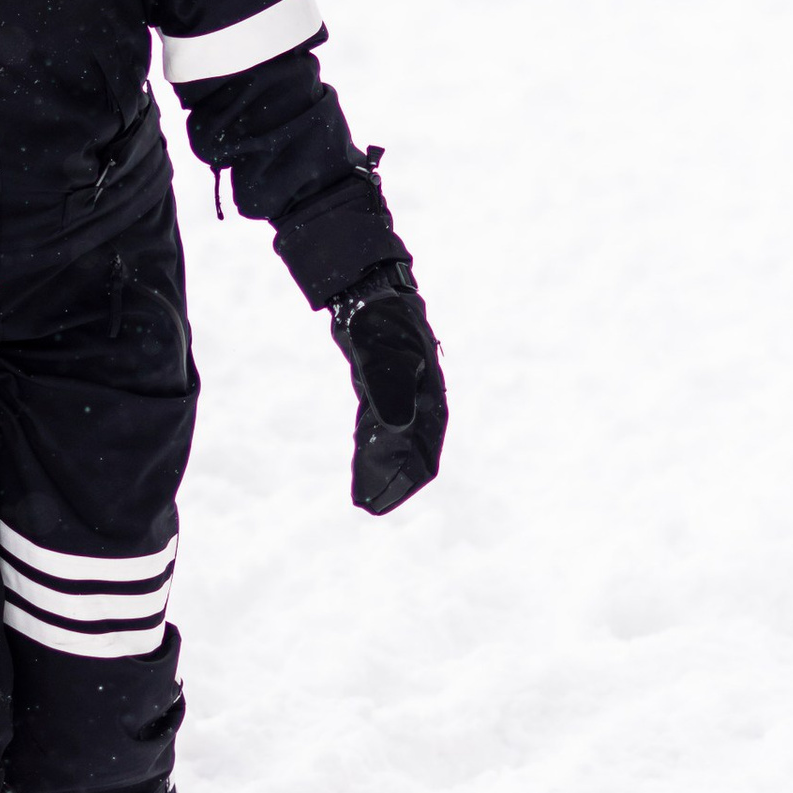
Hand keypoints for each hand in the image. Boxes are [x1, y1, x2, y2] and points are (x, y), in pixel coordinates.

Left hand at [328, 263, 446, 515]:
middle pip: (411, 446)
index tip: (390, 500)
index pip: (424, 443)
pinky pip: (378, 422)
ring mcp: (401, 389)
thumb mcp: (381, 351)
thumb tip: (396, 429)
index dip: (408, 474)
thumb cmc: (379, 317)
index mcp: (427, 390)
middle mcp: (418, 394)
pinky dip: (372, 444)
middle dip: (395, 477)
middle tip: (373, 507)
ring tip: (367, 495)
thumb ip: (388, 387)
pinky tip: (364, 460)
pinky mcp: (380, 383)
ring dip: (383, 465)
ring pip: (394, 437)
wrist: (368, 285)